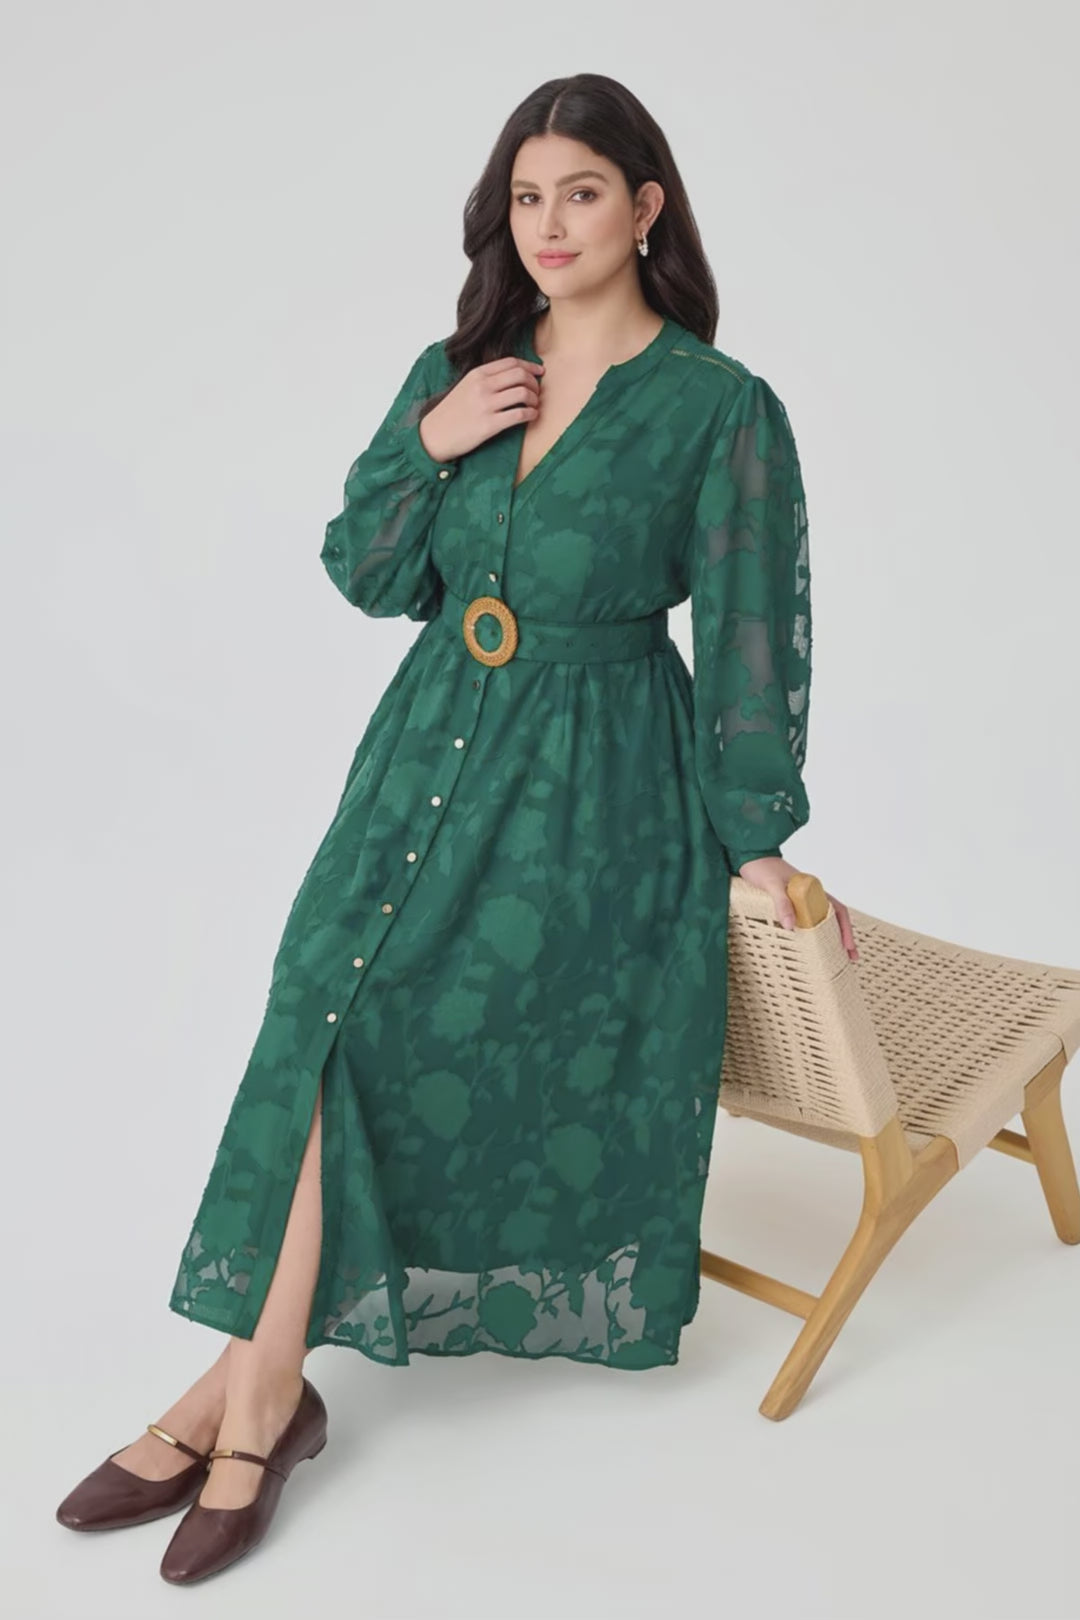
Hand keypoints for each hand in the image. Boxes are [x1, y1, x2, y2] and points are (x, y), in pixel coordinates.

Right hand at [419, 356, 545, 462]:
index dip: (530, 366)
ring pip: (523, 393)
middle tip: (536, 392)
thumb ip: (486, 379)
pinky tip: (532, 416)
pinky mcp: (490, 425)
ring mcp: (486, 405)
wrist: (435, 435)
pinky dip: (531, 414)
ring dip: (534, 399)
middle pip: (520, 375)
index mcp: (477, 374)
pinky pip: (519, 415)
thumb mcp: (465, 386)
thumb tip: (512, 377)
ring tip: (534, 405)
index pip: (511, 362)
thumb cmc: (451, 413)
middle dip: (534, 382)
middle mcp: (482, 386)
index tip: (539, 372)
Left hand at [735, 856, 858, 961]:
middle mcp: (810, 895)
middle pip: (832, 919)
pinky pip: (805, 921)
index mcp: (812, 889)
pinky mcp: (789, 905)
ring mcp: (800, 901)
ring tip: (834, 956)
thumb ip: (782, 903)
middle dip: (842, 938)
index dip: (845, 928)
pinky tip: (811, 946)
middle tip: (850, 958)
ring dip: (829, 938)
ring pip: (820, 921)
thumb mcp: (772, 885)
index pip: (837, 909)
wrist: (748, 856)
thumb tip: (790, 926)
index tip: (848, 945)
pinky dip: (812, 934)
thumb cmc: (761, 868)